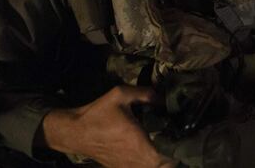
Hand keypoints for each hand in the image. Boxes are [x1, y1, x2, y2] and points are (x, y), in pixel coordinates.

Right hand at [39, 85, 176, 167]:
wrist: (74, 131)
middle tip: (176, 143)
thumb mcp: (120, 95)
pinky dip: (147, 164)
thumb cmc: (98, 113)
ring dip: (159, 162)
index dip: (174, 155)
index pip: (163, 160)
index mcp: (137, 141)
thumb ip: (144, 93)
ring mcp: (125, 165)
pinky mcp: (118, 167)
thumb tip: (163, 97)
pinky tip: (151, 151)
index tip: (180, 142)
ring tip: (166, 147)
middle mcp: (133, 158)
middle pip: (159, 167)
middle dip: (171, 158)